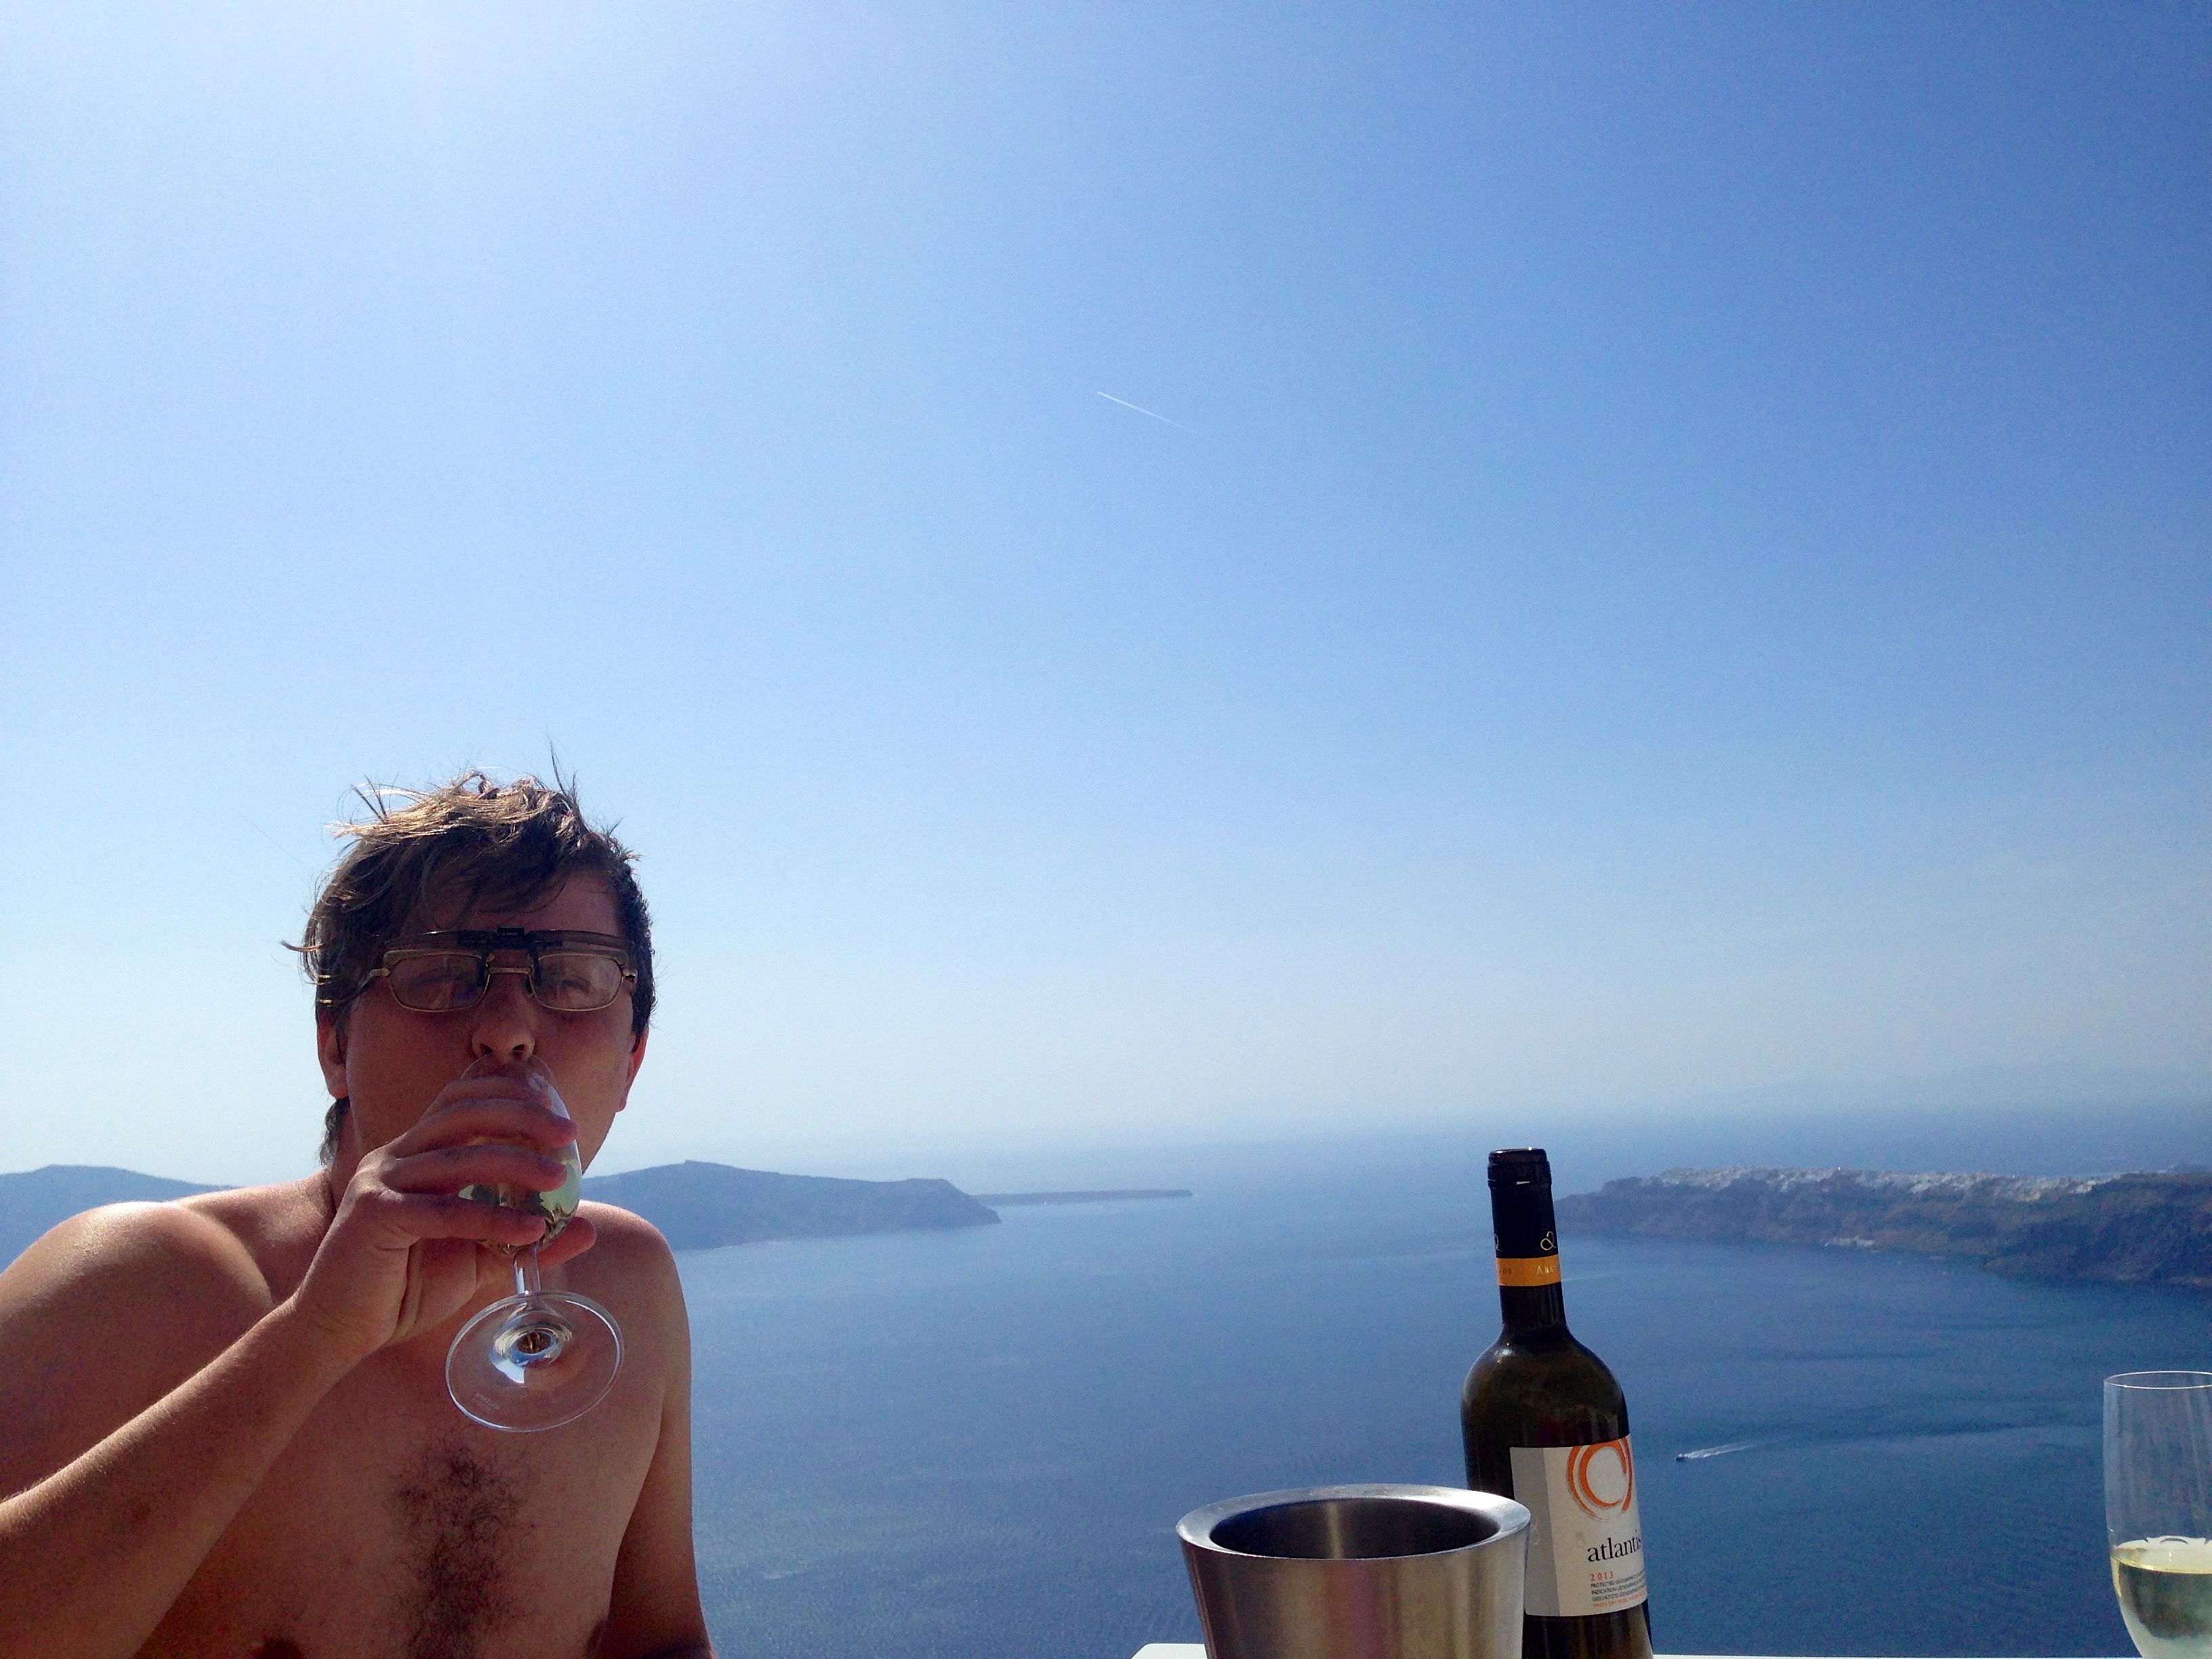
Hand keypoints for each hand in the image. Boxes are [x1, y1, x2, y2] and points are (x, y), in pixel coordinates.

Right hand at [291, 1070, 596, 1360]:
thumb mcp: (477, 1258)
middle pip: (464, 1113)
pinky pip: (445, 1211)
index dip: (512, 1096)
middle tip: (569, 1135)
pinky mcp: (375, 1215)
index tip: (560, 1115)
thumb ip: (523, 1237)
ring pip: (459, 1157)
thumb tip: (587, 1228)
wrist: (342, 1330)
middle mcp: (396, 1155)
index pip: (463, 1100)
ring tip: (559, 1178)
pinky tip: (530, 1230)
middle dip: (522, 1116)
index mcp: (416, 1152)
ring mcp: (381, 1181)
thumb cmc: (407, 1288)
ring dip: (516, 1163)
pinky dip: (492, 1218)